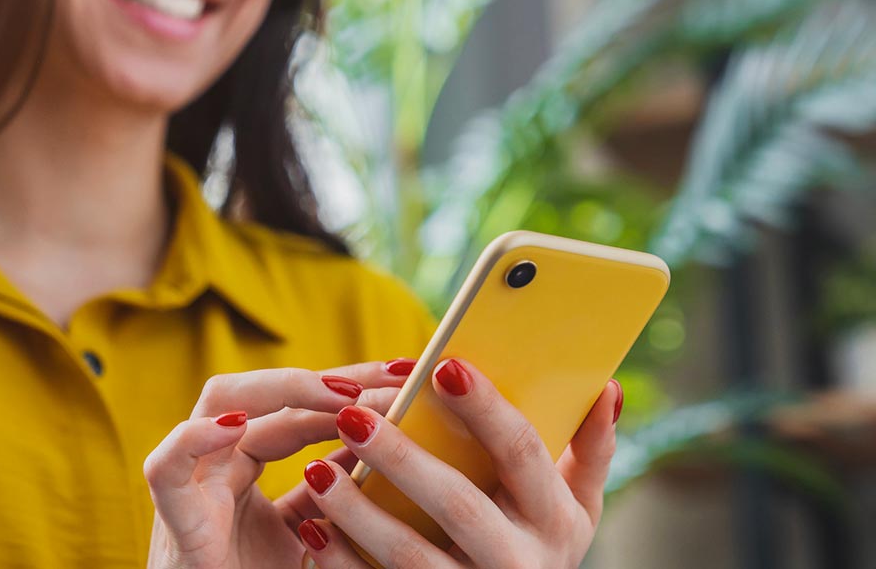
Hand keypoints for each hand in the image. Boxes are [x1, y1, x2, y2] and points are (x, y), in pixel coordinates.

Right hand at [144, 359, 417, 568]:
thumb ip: (333, 493)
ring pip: (219, 403)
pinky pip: (168, 468)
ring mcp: (194, 484)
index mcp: (246, 464)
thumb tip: (381, 444)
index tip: (409, 377)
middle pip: (270, 393)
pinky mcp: (175, 520)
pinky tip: (236, 427)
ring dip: (282, 390)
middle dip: (334, 378)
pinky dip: (194, 439)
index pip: (302, 408)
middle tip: (396, 374)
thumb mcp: (310, 534)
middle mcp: (218, 461)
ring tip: (342, 394)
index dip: (355, 389)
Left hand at [297, 358, 621, 567]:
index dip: (486, 409)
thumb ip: (589, 449)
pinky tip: (311, 528)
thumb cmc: (539, 544)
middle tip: (350, 414)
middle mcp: (519, 562)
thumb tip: (604, 386)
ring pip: (411, 557)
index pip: (522, 453)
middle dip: (402, 459)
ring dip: (359, 515)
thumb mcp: (575, 506)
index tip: (443, 366)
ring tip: (314, 470)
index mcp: (555, 519)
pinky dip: (343, 564)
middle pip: (458, 504)